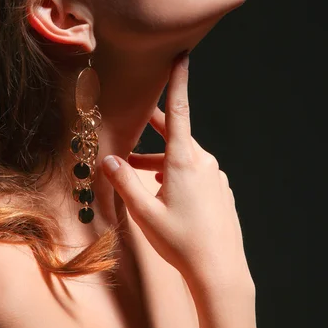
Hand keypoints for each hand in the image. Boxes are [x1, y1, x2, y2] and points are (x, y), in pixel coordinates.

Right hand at [101, 54, 253, 289]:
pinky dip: (177, 173)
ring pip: (183, 156)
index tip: (182, 56)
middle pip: (175, 135)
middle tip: (138, 119)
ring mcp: (215, 176)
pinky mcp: (220, 189)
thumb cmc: (181, 241)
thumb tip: (107, 159)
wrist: (220, 271)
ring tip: (139, 171)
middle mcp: (203, 161)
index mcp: (184, 160)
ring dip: (161, 159)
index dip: (178, 81)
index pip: (178, 110)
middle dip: (153, 128)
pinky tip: (166, 192)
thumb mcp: (144, 213)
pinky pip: (196, 172)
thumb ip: (123, 183)